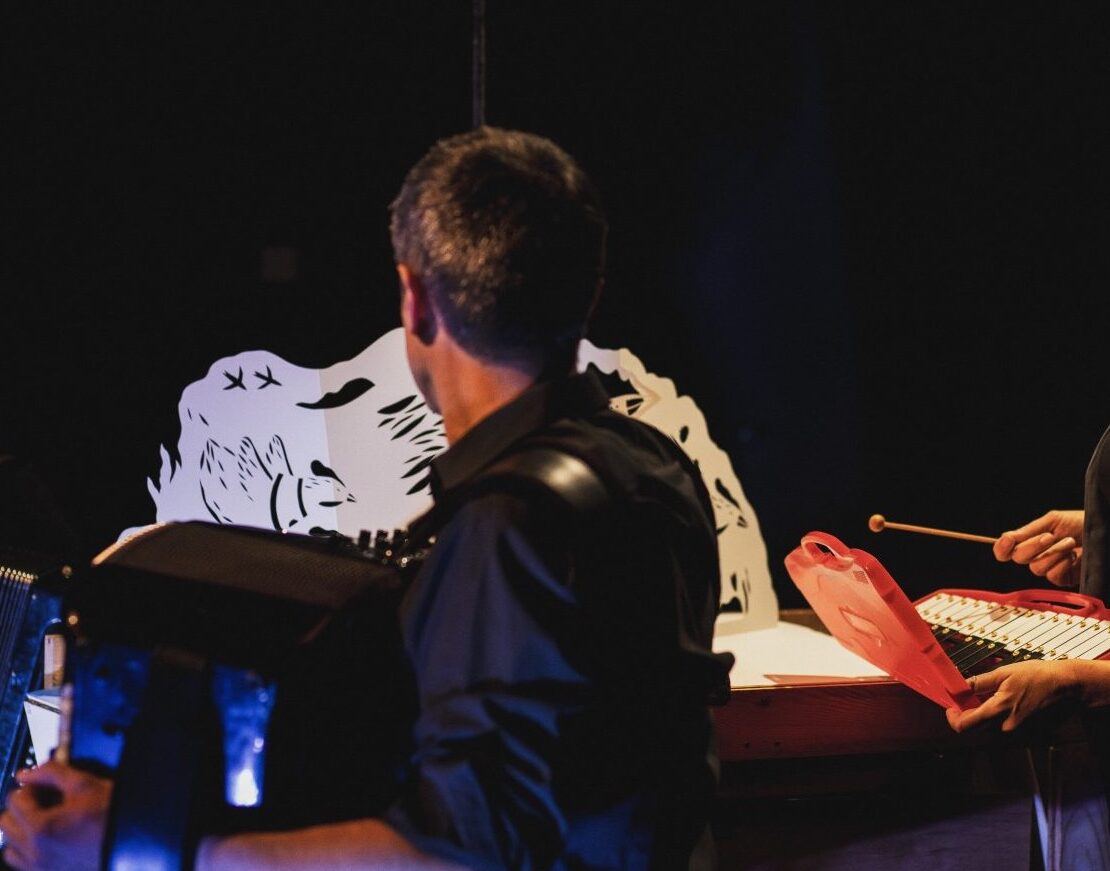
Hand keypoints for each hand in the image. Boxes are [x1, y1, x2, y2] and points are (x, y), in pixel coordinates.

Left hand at [0, 761, 110, 870]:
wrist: (129, 844)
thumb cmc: (112, 817)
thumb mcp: (86, 785)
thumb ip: (52, 773)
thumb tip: (28, 772)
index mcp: (42, 828)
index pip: (15, 798)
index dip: (31, 786)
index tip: (43, 785)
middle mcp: (35, 851)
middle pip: (6, 822)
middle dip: (22, 807)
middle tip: (43, 799)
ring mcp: (38, 866)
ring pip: (9, 845)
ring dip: (21, 829)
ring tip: (44, 820)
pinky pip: (20, 861)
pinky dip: (26, 849)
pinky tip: (47, 839)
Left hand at [945, 660, 1081, 732]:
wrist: (1063, 684)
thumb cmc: (1036, 676)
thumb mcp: (1002, 673)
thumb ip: (978, 682)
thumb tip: (959, 686)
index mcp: (998, 709)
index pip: (965, 725)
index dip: (952, 718)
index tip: (950, 707)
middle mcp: (1005, 724)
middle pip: (974, 727)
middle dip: (965, 714)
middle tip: (963, 699)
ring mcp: (1014, 728)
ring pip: (986, 726)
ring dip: (978, 714)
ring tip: (981, 696)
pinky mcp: (1021, 727)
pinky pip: (999, 724)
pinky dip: (992, 714)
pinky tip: (996, 700)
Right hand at [994, 509, 1084, 586]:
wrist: (1101, 531)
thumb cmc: (1080, 523)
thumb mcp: (1052, 521)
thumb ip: (1027, 531)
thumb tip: (1005, 539)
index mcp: (1030, 541)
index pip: (1005, 550)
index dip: (1002, 548)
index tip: (1008, 541)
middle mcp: (1036, 556)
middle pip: (1018, 558)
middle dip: (1034, 546)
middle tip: (1050, 536)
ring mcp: (1048, 568)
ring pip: (1036, 568)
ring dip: (1053, 553)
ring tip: (1069, 542)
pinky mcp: (1062, 579)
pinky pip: (1052, 576)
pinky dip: (1062, 564)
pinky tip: (1073, 557)